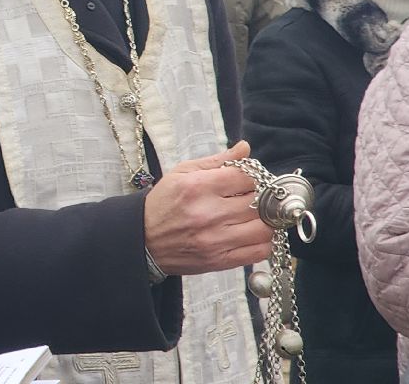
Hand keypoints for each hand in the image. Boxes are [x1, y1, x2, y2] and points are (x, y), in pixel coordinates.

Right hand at [143, 140, 272, 275]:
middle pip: (258, 202)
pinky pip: (259, 251)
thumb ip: (216, 161)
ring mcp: (215, 239)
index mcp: (197, 187)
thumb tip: (244, 148)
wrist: (143, 239)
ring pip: (264, 228)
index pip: (246, 177)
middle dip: (260, 198)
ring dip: (265, 221)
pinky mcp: (220, 260)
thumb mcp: (181, 173)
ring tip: (254, 216)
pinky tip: (251, 233)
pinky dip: (262, 242)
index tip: (247, 181)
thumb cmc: (164, 203)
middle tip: (251, 198)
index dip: (252, 177)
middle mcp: (207, 213)